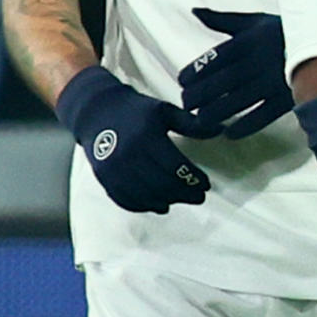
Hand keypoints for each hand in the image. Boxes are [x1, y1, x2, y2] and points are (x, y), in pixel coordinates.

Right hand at [55, 65, 209, 212]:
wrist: (96, 111)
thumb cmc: (136, 110)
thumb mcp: (165, 111)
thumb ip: (192, 124)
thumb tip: (220, 130)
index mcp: (147, 136)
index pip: (177, 167)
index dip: (194, 179)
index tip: (206, 184)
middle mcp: (129, 154)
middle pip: (163, 185)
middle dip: (185, 194)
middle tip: (198, 197)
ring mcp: (114, 169)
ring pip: (146, 196)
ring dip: (168, 201)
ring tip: (180, 199)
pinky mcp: (105, 178)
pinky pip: (127, 200)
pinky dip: (145, 206)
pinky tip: (159, 205)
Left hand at [179, 8, 316, 137]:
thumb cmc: (285, 30)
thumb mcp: (254, 21)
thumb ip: (223, 20)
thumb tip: (195, 11)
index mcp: (249, 41)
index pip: (215, 58)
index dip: (196, 71)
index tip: (182, 81)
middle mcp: (258, 62)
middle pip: (223, 82)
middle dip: (201, 94)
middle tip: (186, 103)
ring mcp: (273, 81)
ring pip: (239, 101)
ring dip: (217, 112)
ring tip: (201, 119)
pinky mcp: (287, 97)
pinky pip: (263, 115)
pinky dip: (246, 126)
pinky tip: (229, 133)